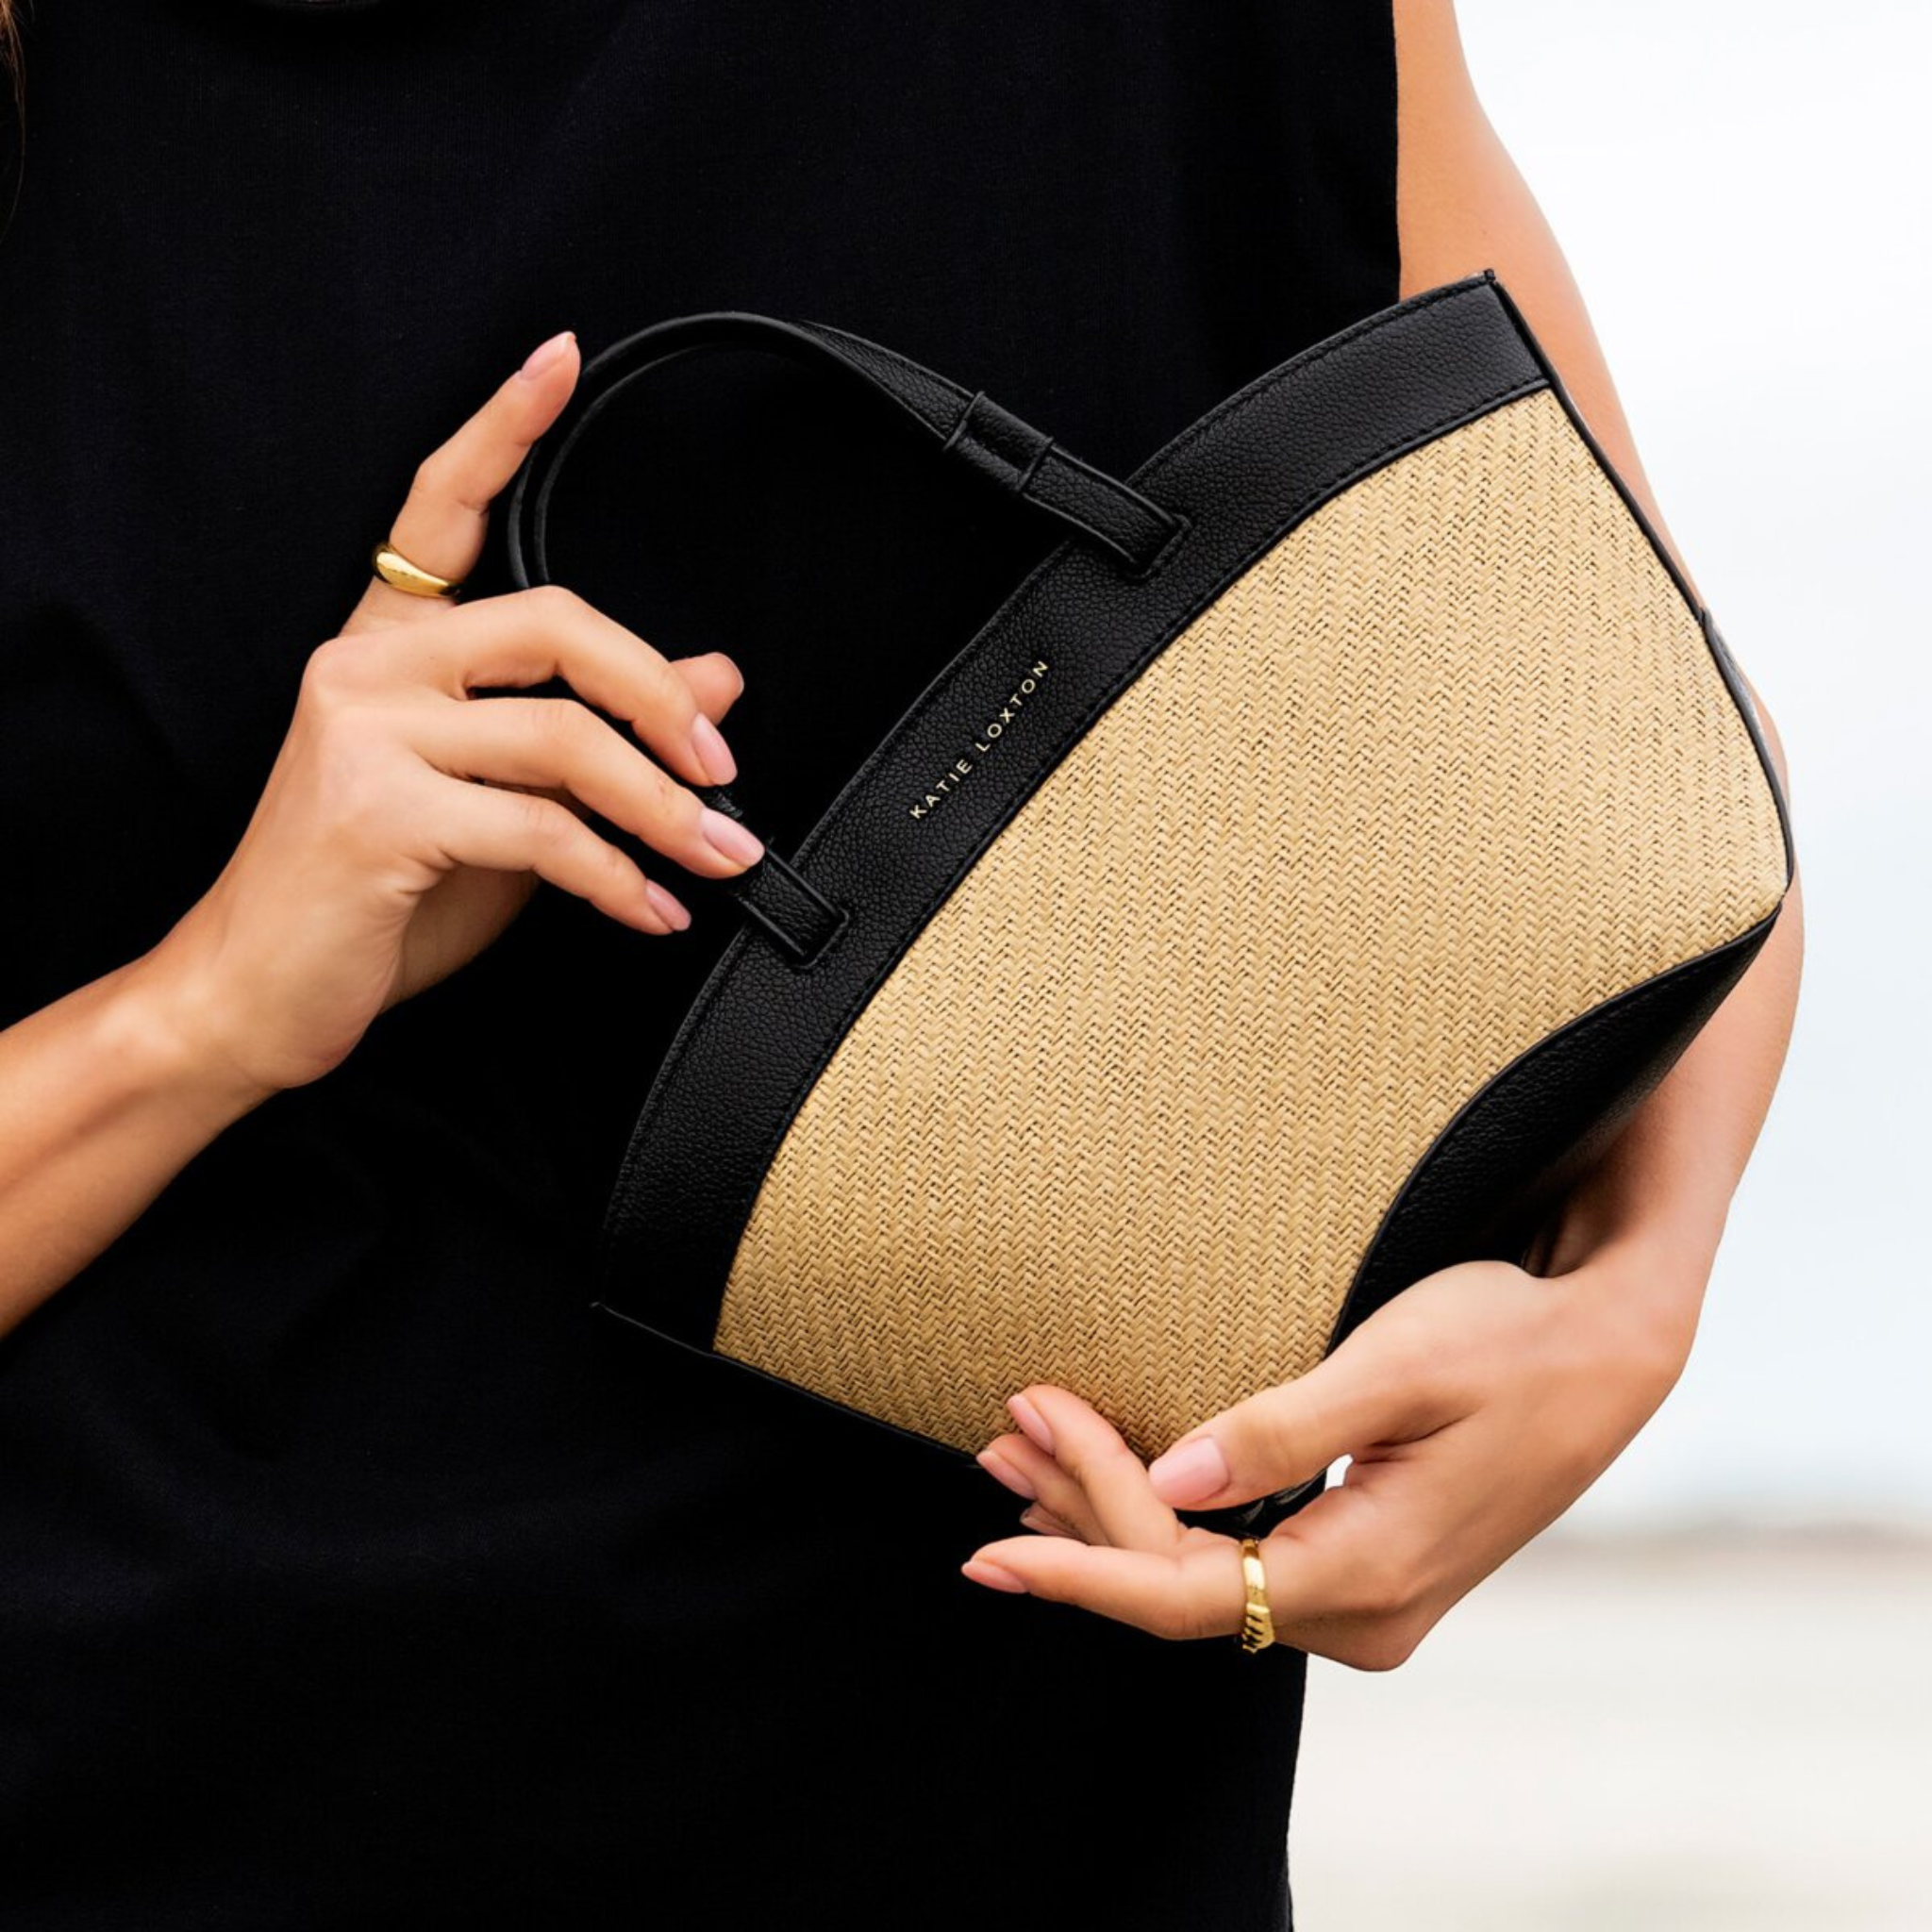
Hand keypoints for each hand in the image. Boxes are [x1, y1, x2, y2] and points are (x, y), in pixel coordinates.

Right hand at [131, 330, 766, 1099]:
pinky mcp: (372, 811)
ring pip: (562, 739)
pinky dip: (615, 876)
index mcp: (388, 649)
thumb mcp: (506, 807)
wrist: (256, 995)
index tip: (558, 359)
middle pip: (553, 623)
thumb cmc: (375, 901)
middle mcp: (367, 669)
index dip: (499, 430)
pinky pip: (537, 829)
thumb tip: (716, 680)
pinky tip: (650, 909)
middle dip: (659, 696)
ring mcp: (364, 734)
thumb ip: (594, 736)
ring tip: (718, 855)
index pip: (437, 510)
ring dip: (663, 808)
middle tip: (723, 763)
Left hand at [962, 1251, 1689, 1668]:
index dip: (1081, 1569)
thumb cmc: (1512, 1337)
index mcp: (1369, 1572)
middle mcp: (1366, 1613)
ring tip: (1020, 1453)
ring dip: (1112, 1511)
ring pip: (1206, 1575)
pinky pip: (1241, 1560)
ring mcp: (1371, 1600)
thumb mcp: (1397, 1366)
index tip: (990, 1550)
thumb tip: (1168, 1477)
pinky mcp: (1366, 1564)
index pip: (1186, 1594)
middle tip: (1005, 1427)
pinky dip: (1166, 1515)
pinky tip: (1106, 1473)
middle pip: (1183, 1584)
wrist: (1611, 1349)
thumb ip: (1279, 1427)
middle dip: (1084, 1509)